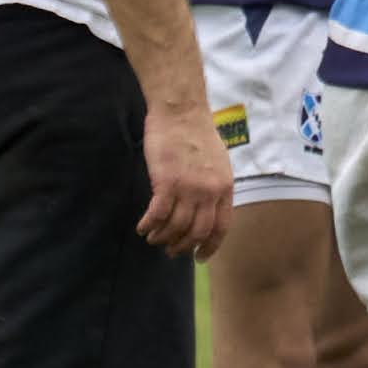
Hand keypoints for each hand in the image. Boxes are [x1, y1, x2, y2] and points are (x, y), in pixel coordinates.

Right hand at [139, 100, 235, 257]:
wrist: (181, 110)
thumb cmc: (197, 133)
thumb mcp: (218, 162)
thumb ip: (215, 186)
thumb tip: (208, 209)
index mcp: (225, 187)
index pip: (221, 227)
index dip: (210, 247)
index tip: (199, 257)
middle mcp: (209, 191)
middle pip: (196, 232)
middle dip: (183, 247)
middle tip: (171, 251)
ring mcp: (188, 188)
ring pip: (175, 227)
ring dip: (162, 238)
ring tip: (154, 238)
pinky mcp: (166, 182)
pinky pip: (157, 215)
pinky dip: (149, 225)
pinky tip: (142, 228)